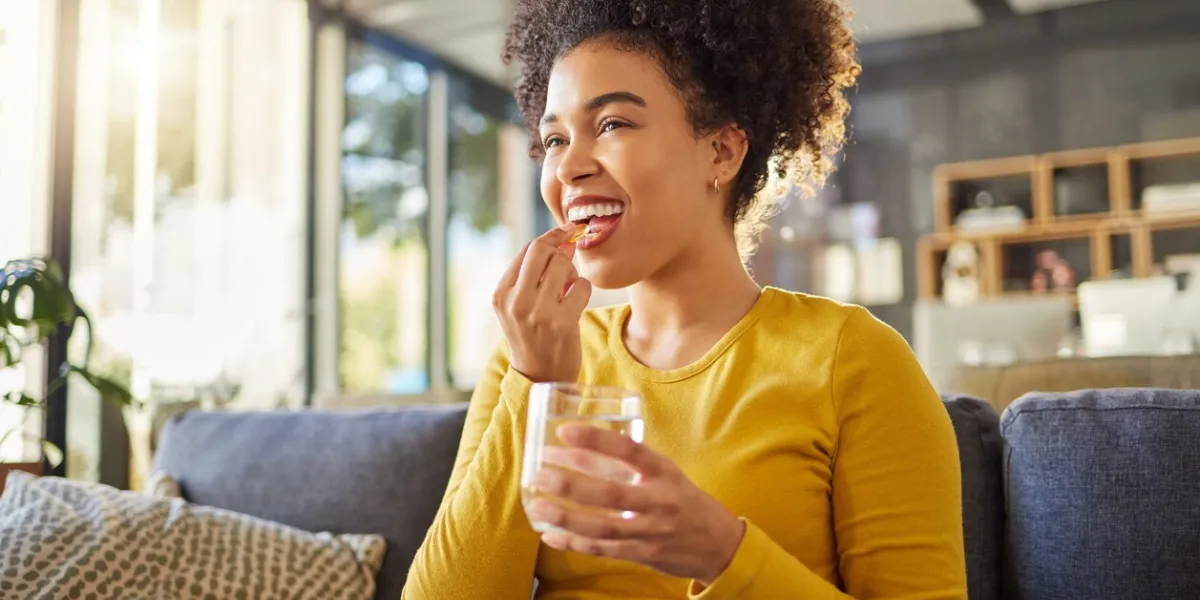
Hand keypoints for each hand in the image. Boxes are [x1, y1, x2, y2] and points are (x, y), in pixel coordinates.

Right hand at [493, 224, 592, 382]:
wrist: (540, 376)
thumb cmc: (533, 334)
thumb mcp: (519, 304)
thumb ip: (534, 273)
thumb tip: (565, 237)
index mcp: (501, 293)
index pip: (527, 249)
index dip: (551, 236)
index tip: (566, 231)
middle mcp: (516, 302)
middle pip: (543, 251)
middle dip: (561, 250)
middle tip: (568, 261)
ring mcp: (538, 312)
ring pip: (563, 265)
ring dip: (572, 272)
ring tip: (568, 288)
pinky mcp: (562, 322)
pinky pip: (581, 285)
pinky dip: (583, 289)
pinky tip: (576, 303)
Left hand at [528, 425, 745, 585]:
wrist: (718, 544)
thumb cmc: (684, 501)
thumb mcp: (667, 474)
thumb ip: (633, 464)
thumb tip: (582, 447)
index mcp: (664, 472)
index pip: (630, 450)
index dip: (596, 440)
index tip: (564, 431)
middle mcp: (659, 501)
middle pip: (612, 494)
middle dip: (572, 484)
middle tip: (541, 474)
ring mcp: (651, 531)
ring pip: (603, 527)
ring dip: (567, 517)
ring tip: (538, 506)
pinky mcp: (644, 554)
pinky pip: (604, 550)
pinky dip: (575, 543)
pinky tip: (551, 535)